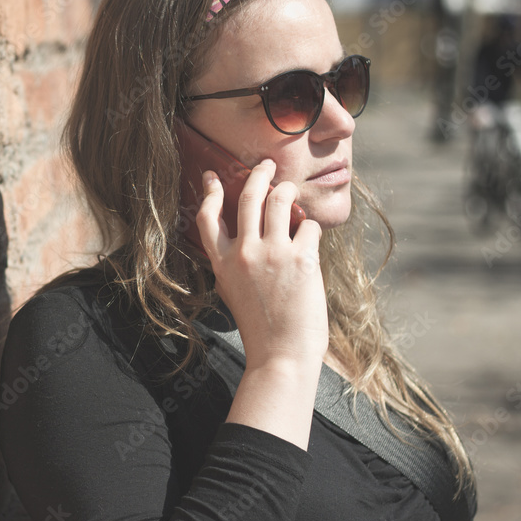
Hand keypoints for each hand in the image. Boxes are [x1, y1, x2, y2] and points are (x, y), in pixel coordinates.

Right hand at [196, 159, 328, 367]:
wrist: (280, 356)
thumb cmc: (261, 330)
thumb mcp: (233, 293)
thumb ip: (234, 265)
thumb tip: (250, 237)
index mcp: (222, 263)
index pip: (208, 217)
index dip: (211, 192)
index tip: (214, 176)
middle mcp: (243, 253)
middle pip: (248, 197)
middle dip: (259, 174)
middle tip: (267, 165)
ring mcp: (272, 253)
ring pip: (280, 200)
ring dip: (287, 190)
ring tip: (292, 189)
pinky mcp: (301, 259)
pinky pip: (309, 227)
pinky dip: (311, 229)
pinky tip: (312, 240)